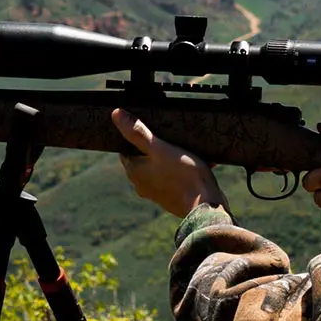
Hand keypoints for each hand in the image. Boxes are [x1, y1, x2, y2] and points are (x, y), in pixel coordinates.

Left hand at [110, 109, 226, 217]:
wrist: (206, 206)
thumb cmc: (183, 175)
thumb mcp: (160, 148)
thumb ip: (138, 133)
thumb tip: (115, 114)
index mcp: (134, 171)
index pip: (126, 149)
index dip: (136, 137)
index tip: (149, 128)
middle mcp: (141, 184)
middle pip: (144, 158)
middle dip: (156, 147)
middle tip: (171, 136)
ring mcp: (156, 193)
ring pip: (160, 168)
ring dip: (170, 158)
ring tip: (187, 148)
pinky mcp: (172, 198)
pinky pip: (174, 179)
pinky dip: (182, 170)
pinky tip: (199, 163)